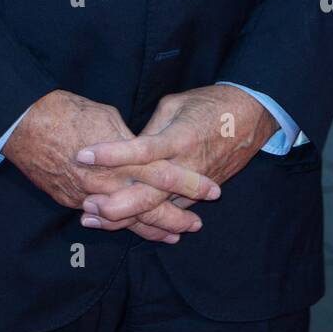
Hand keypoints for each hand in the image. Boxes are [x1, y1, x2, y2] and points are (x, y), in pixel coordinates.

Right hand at [3, 89, 221, 240]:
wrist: (24, 122)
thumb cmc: (67, 110)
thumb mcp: (106, 116)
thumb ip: (128, 138)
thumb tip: (140, 148)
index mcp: (124, 155)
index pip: (165, 174)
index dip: (190, 184)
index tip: (212, 191)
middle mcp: (110, 181)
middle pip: (151, 206)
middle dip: (176, 218)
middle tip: (196, 226)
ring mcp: (89, 195)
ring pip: (128, 219)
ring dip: (152, 229)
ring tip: (173, 236)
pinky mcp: (71, 200)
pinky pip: (102, 219)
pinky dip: (121, 225)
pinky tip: (133, 229)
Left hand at [75, 86, 278, 229]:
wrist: (250, 118)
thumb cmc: (209, 104)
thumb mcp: (176, 105)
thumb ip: (150, 129)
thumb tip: (125, 147)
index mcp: (179, 137)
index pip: (141, 150)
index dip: (111, 154)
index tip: (82, 154)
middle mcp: (186, 166)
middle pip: (148, 193)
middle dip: (115, 202)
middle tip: (84, 204)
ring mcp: (194, 185)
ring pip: (157, 210)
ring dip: (125, 218)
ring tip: (93, 219)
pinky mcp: (199, 195)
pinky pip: (170, 213)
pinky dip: (147, 223)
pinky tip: (123, 227)